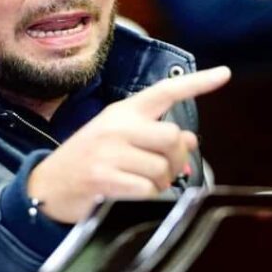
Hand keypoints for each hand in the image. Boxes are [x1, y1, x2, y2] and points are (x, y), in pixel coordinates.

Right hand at [27, 66, 230, 223]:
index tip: (225, 73)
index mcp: (123, 112)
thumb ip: (153, 135)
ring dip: (161, 184)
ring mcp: (108, 151)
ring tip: (140, 185)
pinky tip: (129, 195)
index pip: (165, 91)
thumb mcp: (116, 137)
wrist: (46, 185)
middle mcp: (117, 126)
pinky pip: (147, 190)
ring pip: (163, 169)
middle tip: (165, 170)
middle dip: (177, 160)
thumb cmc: (88, 160)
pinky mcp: (103, 177)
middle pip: (174, 137)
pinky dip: (146, 198)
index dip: (198, 82)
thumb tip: (191, 141)